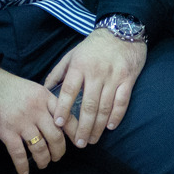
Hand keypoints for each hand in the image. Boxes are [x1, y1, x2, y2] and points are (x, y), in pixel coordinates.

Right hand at [0, 66, 67, 173]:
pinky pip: (18, 153)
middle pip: (56, 136)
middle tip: (58, 157)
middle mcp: (36, 110)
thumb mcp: (33, 89)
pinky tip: (24, 171)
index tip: (80, 143)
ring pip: (40, 147)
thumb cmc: (8, 86)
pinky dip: (22, 165)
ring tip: (43, 164)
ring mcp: (21, 121)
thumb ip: (46, 102)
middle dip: (59, 151)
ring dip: (43, 160)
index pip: (68, 117)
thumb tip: (58, 120)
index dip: (76, 133)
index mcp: (45, 98)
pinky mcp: (5, 131)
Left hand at [45, 28, 146, 147]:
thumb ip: (58, 72)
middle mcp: (96, 73)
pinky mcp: (128, 79)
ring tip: (91, 140)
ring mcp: (114, 77)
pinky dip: (117, 116)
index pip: (69, 90)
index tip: (58, 124)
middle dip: (82, 126)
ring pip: (105, 107)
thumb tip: (45, 90)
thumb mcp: (72, 54)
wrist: (122, 30)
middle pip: (89, 105)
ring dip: (98, 126)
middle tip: (78, 143)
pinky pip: (122, 101)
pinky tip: (110, 127)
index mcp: (80, 66)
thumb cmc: (94, 45)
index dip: (62, 108)